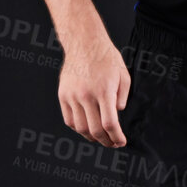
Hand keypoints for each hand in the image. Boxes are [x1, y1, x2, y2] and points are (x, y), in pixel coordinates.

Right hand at [58, 32, 130, 146]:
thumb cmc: (106, 58)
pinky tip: (86, 128)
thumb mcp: (123, 76)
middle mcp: (87, 95)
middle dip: (106, 141)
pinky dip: (78, 128)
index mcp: (104, 91)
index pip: (110, 123)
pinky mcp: (63, 95)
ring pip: (80, 128)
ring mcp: (72, 96)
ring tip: (100, 138)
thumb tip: (117, 113)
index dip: (116, 137)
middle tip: (112, 143)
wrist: (84, 43)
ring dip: (91, 137)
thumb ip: (123, 97)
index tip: (121, 142)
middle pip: (95, 130)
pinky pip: (69, 119)